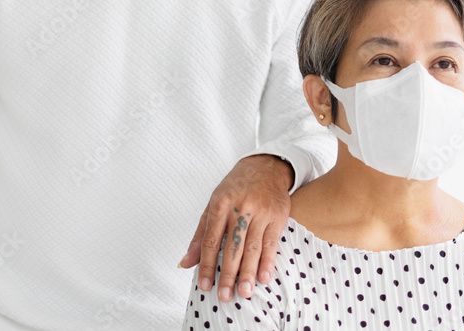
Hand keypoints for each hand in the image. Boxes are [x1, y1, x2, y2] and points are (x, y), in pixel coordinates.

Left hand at [179, 154, 293, 300]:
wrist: (265, 167)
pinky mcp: (277, 216)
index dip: (207, 265)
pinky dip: (268, 262)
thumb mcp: (213, 204)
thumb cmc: (235, 188)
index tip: (204, 286)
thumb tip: (185, 263)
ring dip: (248, 272)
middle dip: (228, 273)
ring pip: (253, 247)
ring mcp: (260, 212)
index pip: (211, 240)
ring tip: (244, 292)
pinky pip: (272, 243)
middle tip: (224, 296)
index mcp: (220, 204)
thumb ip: (200, 234)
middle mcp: (240, 208)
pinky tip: (263, 278)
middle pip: (232, 246)